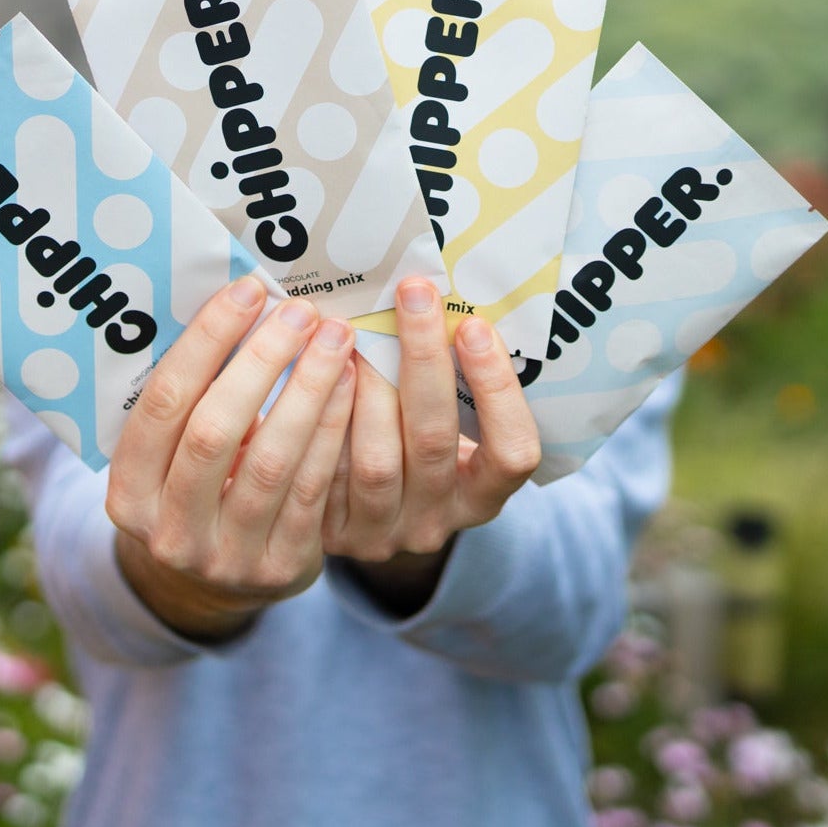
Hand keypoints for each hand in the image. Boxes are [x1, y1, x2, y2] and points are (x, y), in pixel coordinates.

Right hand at [106, 275, 355, 641]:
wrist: (222, 578)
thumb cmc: (200, 484)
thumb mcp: (175, 454)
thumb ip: (193, 397)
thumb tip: (240, 301)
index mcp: (128, 492)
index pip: (163, 403)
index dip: (206, 343)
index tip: (247, 291)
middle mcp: (168, 531)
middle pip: (215, 430)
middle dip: (262, 361)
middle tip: (299, 310)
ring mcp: (226, 557)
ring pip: (272, 460)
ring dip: (309, 388)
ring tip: (334, 337)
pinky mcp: (280, 566)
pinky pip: (313, 488)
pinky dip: (334, 429)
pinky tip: (350, 383)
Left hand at [321, 278, 541, 607]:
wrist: (348, 507)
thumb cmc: (410, 437)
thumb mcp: (447, 422)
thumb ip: (454, 380)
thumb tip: (441, 294)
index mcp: (483, 495)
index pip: (511, 453)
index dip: (496, 391)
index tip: (474, 325)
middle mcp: (436, 522)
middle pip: (435, 441)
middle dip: (424, 359)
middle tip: (413, 293)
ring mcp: (381, 533)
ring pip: (377, 461)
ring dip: (367, 387)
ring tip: (354, 327)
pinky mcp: (329, 532)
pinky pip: (325, 473)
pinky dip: (324, 415)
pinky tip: (316, 363)